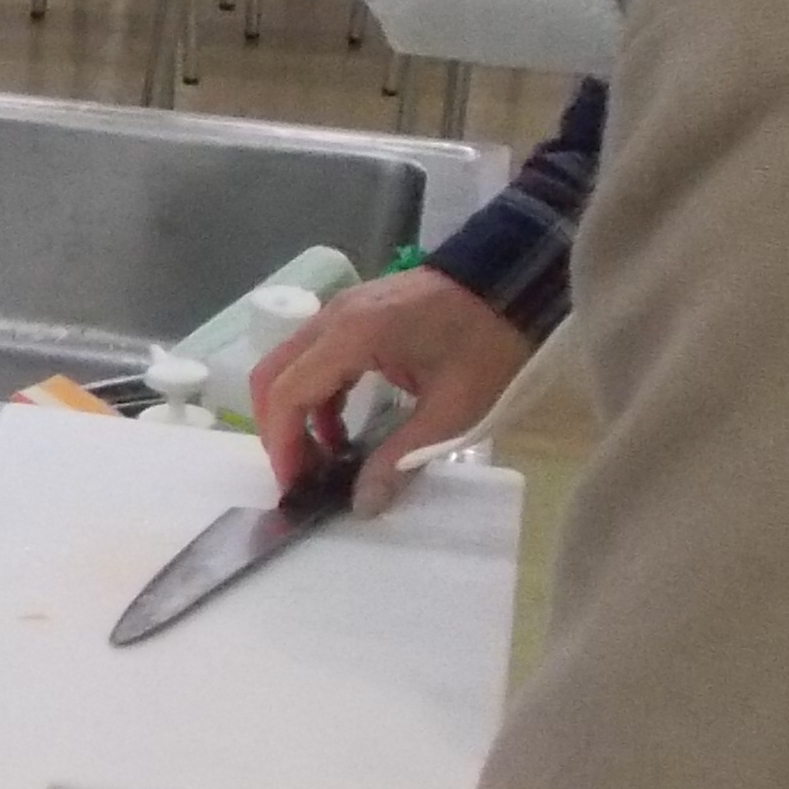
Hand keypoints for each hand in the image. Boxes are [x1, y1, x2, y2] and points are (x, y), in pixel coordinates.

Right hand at [251, 269, 532, 510]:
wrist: (516, 284)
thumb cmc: (488, 343)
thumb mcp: (453, 410)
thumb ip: (401, 459)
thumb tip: (362, 505)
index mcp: (352, 336)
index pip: (288, 392)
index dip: (282, 443)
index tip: (295, 484)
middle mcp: (333, 318)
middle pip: (273, 376)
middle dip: (279, 430)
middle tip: (302, 474)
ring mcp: (341, 312)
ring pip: (289, 366)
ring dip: (296, 414)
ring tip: (324, 460)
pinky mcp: (355, 315)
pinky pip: (314, 358)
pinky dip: (316, 397)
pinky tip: (342, 430)